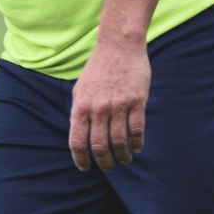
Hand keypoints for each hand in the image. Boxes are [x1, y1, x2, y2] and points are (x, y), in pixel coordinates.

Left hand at [69, 36, 150, 171]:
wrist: (119, 46)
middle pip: (99, 146)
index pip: (77, 141)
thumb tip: (79, 136)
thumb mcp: (80, 89)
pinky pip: (136, 130)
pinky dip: (136, 143)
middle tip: (108, 167)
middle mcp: (98, 109)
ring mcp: (118, 106)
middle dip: (104, 162)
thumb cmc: (97, 68)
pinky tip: (136, 148)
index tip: (85, 167)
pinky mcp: (137, 101)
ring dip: (122, 156)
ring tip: (124, 160)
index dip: (80, 159)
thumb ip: (79, 112)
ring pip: (119, 141)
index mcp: (81, 107)